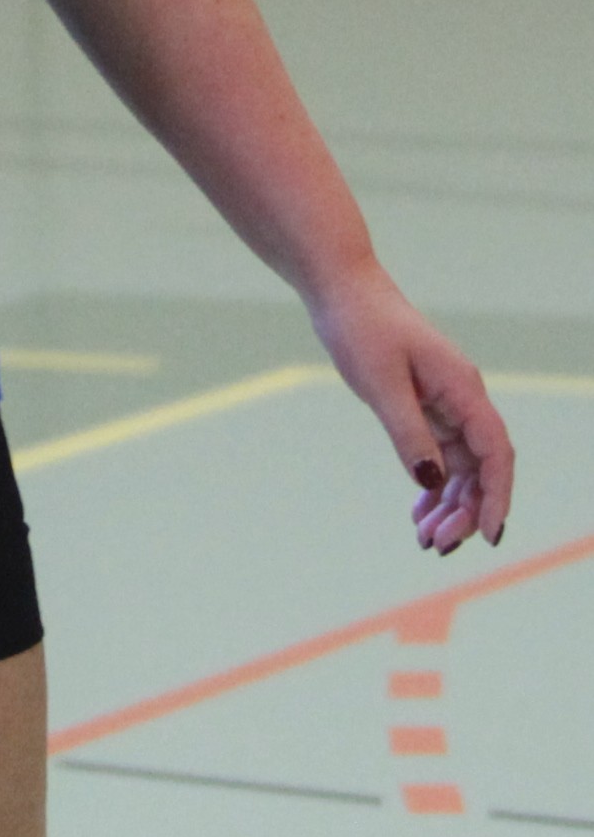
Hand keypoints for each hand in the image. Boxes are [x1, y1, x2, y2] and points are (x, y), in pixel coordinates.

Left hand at [308, 262, 513, 555]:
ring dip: (449, 504)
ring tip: (426, 540)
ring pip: (459, 466)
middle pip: (480, 466)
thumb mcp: (380, 384)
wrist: (341, 291)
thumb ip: (407, 433)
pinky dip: (432, 485)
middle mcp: (461, 398)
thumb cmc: (361, 328)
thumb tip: (432, 482)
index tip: (488, 535)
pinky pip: (437, 455)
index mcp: (462, 388)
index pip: (494, 452)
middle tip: (436, 545)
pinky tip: (419, 512)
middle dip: (466, 510)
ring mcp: (443, 403)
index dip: (496, 495)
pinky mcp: (423, 405)